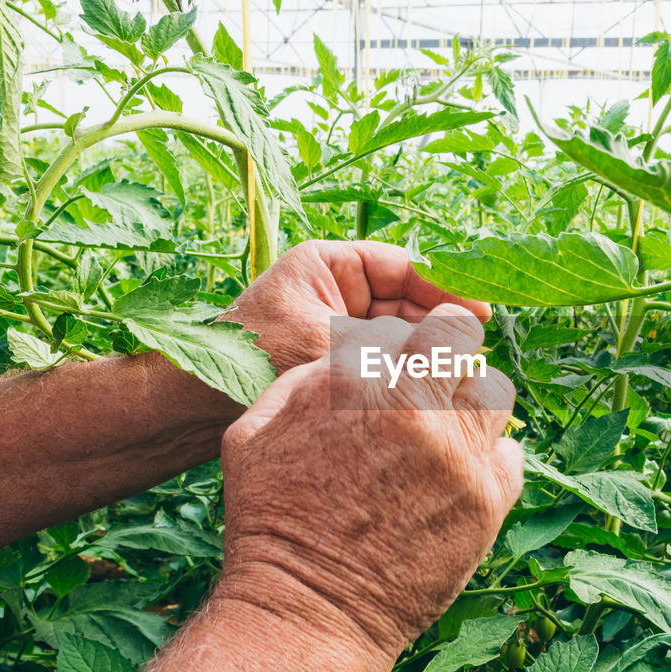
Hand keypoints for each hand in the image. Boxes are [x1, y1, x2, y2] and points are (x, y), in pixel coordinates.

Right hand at [213, 304, 522, 657]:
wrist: (304, 611)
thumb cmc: (269, 520)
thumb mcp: (255, 431)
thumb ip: (310, 377)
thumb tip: (353, 352)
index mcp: (354, 380)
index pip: (412, 326)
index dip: (411, 343)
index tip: (407, 364)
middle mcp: (413, 407)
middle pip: (463, 344)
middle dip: (450, 357)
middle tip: (435, 387)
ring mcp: (456, 454)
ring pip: (494, 394)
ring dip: (471, 409)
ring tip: (443, 439)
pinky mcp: (486, 500)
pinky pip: (511, 454)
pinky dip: (490, 461)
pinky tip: (456, 480)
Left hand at [224, 240, 490, 372]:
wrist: (191, 407)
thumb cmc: (249, 361)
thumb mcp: (330, 344)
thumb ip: (392, 342)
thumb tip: (457, 342)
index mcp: (327, 264)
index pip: (403, 267)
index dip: (445, 290)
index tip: (479, 313)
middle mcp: (333, 290)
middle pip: (405, 302)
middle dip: (438, 327)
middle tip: (473, 352)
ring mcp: (332, 327)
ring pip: (396, 336)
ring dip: (424, 355)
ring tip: (456, 377)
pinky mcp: (331, 364)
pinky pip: (379, 364)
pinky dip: (402, 377)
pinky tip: (427, 395)